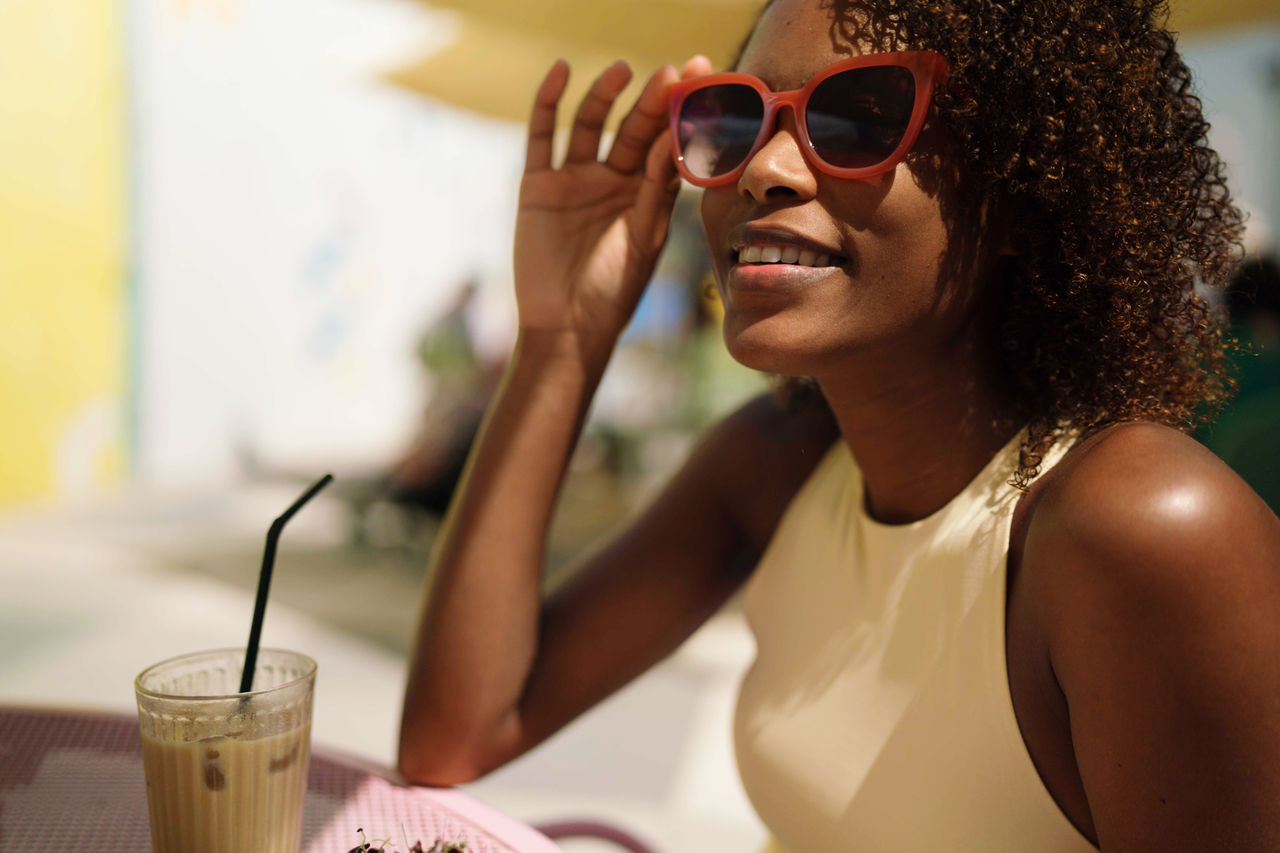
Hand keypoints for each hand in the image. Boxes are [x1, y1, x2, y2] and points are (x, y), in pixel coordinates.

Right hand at [513, 56, 712, 360]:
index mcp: (647, 195)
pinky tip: (562, 72)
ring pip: (590, 123)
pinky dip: (549, 102)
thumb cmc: (615, 290)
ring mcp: (575, 179)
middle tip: (671, 74)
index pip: (667, 143)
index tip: (703, 80)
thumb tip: (672, 137)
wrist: (567, 326)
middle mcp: (613, 181)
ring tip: (624, 71)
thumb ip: (658, 190)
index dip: (682, 113)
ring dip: (605, 95)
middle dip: (651, 100)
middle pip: (632, 129)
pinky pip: (543, 136)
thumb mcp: (645, 238)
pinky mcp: (539, 184)